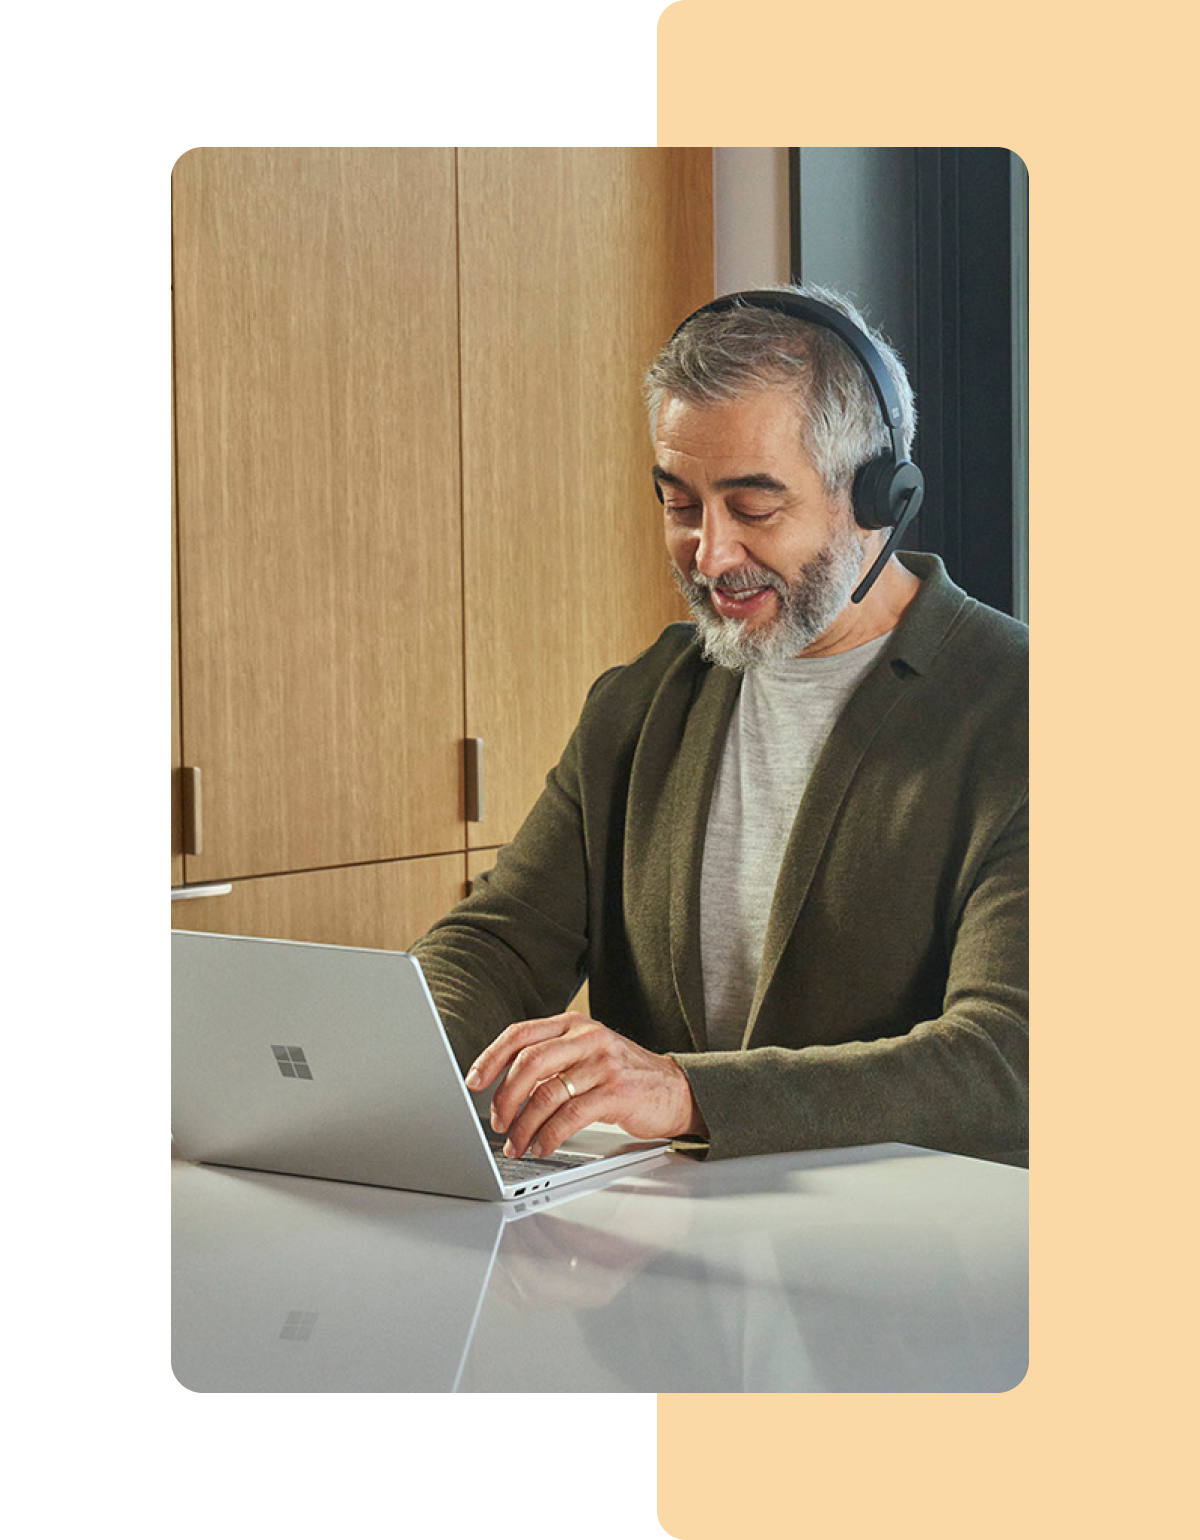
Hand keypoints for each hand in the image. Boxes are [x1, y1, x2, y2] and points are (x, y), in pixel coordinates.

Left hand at [464, 1011, 706, 1157]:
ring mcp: (604, 1063)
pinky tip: (542, 1146)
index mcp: (574, 1025)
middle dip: (505, 1097)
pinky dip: (549, 1135)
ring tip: (517, 1144)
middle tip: (498, 1122)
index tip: (473, 1081)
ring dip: (524, 1125)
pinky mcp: (618, 1092)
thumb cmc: (625, 1076)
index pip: (521, 1034)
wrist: (677, 1089)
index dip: (491, 1057)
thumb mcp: (588, 1054)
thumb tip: (505, 1086)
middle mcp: (588, 1038)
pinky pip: (571, 1115)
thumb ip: (553, 1060)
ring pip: (547, 1093)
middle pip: (529, 1062)